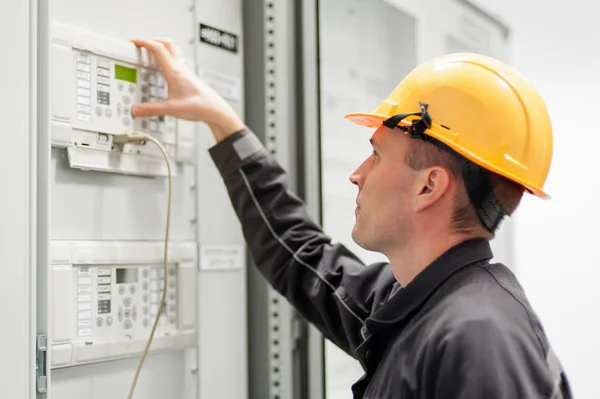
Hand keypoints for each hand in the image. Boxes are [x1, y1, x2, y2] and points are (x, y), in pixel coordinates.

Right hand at [130, 38, 244, 139]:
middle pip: (166, 43)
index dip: (144, 42)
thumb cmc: (199, 106)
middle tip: (141, 44)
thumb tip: (136, 110)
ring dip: (160, 47)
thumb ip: (151, 109)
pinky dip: (166, 57)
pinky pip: (176, 60)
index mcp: (174, 71)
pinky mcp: (188, 76)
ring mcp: (185, 71)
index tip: (134, 42)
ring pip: (172, 50)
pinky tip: (163, 68)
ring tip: (150, 52)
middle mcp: (180, 68)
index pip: (157, 48)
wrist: (215, 110)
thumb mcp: (171, 109)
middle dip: (152, 40)